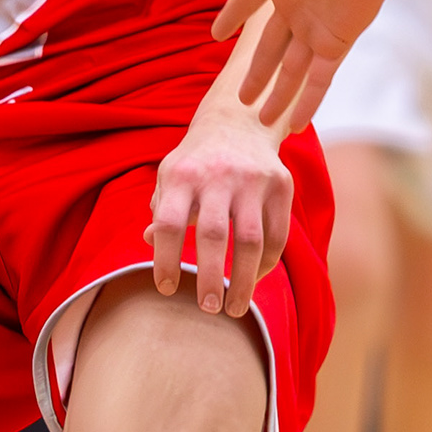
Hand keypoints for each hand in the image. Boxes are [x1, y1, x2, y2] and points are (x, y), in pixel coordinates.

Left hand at [149, 105, 298, 315]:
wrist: (237, 123)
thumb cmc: (196, 163)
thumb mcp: (170, 178)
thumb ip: (162, 209)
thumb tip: (150, 240)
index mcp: (182, 175)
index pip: (169, 223)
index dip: (165, 260)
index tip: (165, 288)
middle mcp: (218, 175)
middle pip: (213, 235)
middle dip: (209, 278)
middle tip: (207, 309)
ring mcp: (253, 180)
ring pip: (251, 240)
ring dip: (244, 280)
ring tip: (234, 307)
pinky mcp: (281, 185)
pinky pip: (277, 235)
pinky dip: (266, 264)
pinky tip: (254, 280)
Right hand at [199, 0, 393, 127]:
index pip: (247, 3)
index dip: (233, 16)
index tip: (218, 35)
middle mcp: (295, 10)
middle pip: (269, 50)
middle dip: (256, 75)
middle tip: (240, 99)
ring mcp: (316, 30)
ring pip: (291, 72)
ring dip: (277, 96)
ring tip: (262, 121)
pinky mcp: (336, 45)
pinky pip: (318, 80)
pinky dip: (306, 103)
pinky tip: (292, 124)